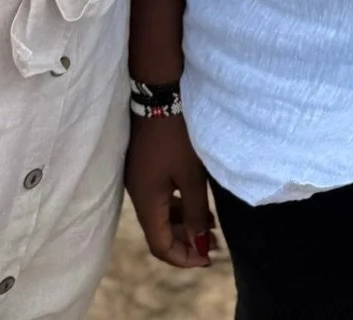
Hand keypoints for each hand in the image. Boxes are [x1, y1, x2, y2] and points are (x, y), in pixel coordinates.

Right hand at [125, 114, 215, 269]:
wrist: (158, 93)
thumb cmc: (177, 135)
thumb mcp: (192, 176)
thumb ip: (196, 213)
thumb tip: (200, 244)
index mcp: (146, 202)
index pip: (160, 246)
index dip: (184, 258)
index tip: (208, 259)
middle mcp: (138, 194)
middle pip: (160, 231)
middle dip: (186, 242)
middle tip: (214, 245)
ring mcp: (139, 179)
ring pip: (161, 214)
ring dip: (184, 224)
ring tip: (211, 225)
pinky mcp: (145, 165)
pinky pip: (160, 197)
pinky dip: (179, 206)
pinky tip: (197, 202)